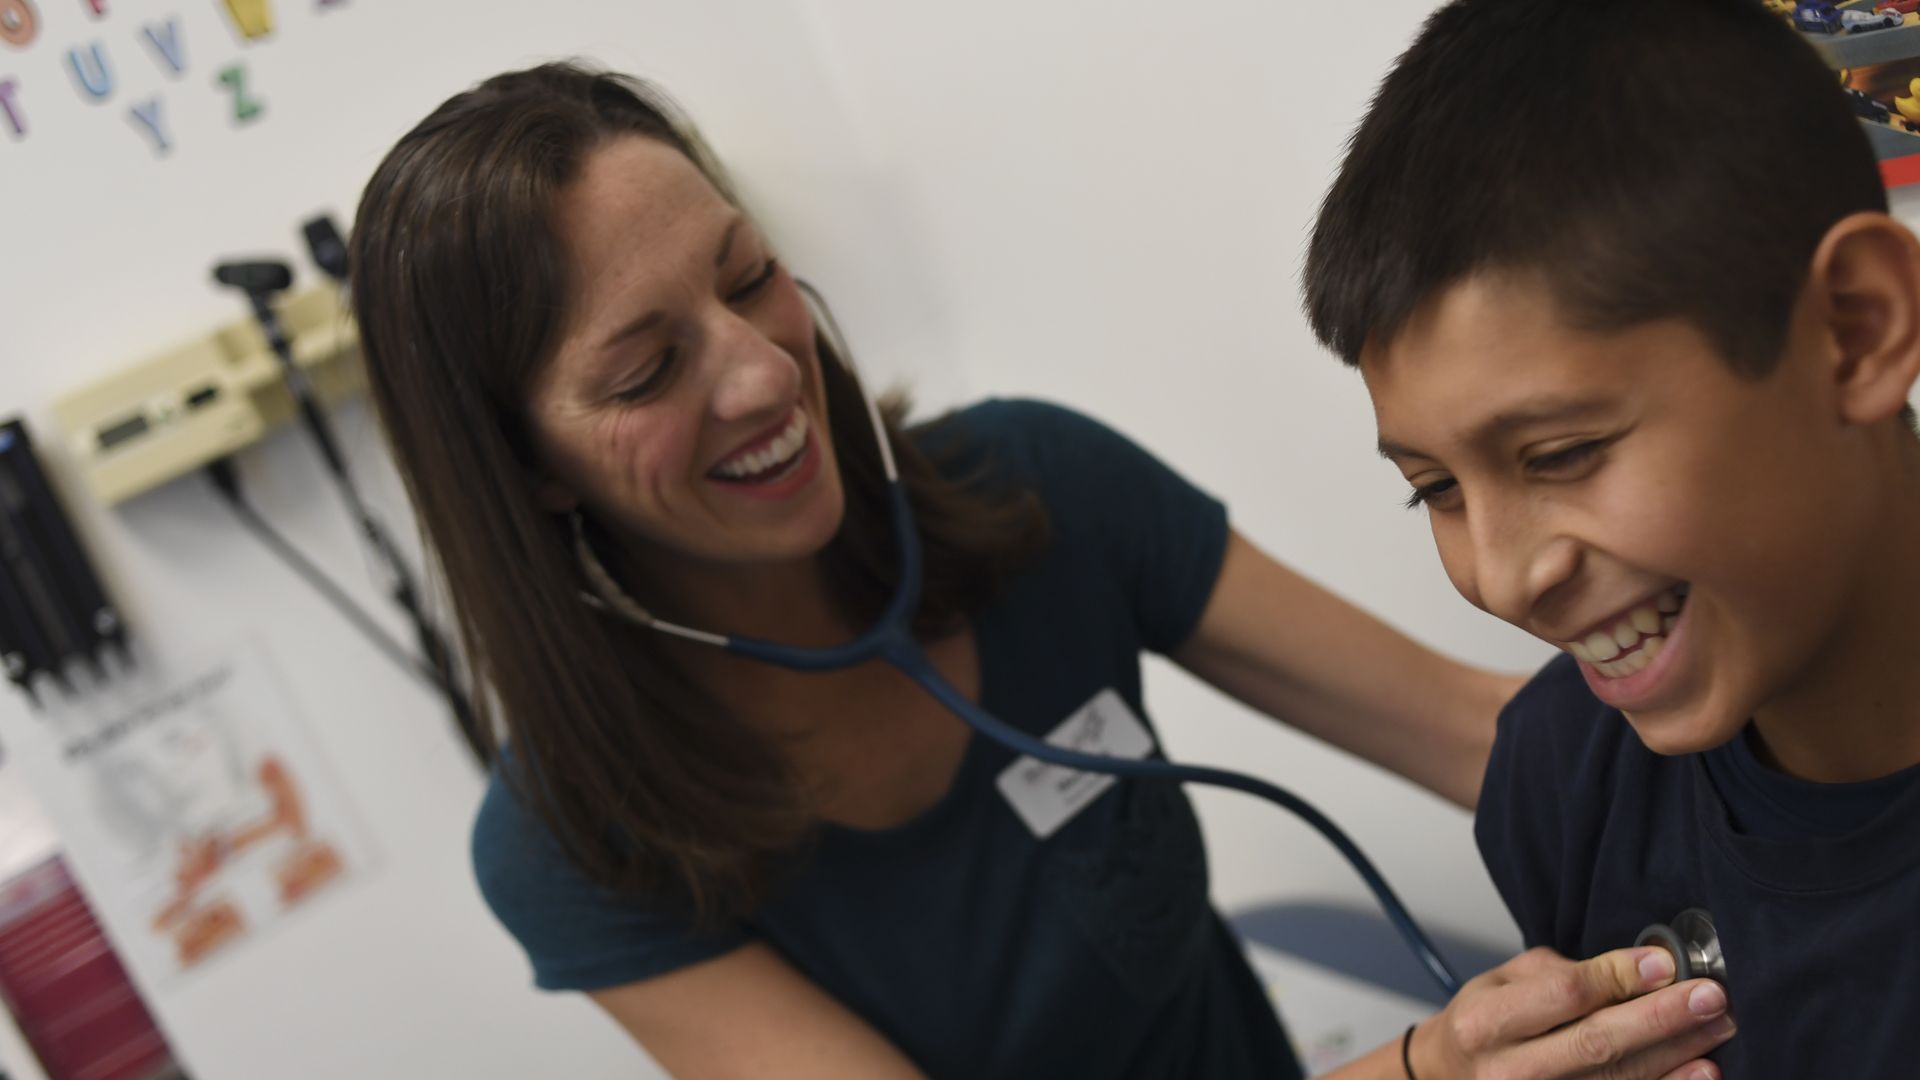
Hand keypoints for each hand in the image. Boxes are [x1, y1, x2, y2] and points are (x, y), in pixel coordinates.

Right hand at [1410, 946, 1734, 1078]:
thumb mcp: (1504, 981)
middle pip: (1597, 1044)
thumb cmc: (1484, 1024)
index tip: (1665, 963)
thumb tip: (1642, 967)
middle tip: (1710, 996)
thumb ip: (1565, 973)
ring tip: (1717, 1026)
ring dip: (1676, 1053)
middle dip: (1660, 1017)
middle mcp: (1508, 1071)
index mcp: (1486, 1023)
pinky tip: (1701, 1071)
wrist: (1452, 1077)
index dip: (1620, 978)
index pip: (1564, 996)